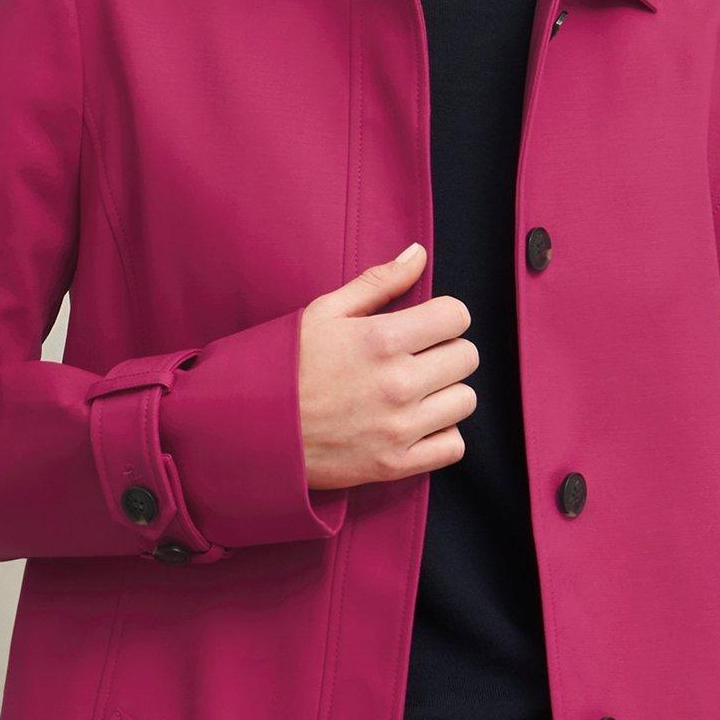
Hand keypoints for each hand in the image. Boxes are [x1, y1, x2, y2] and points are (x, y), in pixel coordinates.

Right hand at [297, 243, 478, 493]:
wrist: (252, 430)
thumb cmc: (285, 366)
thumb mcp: (324, 313)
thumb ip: (378, 282)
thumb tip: (419, 255)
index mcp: (381, 339)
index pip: (456, 316)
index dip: (443, 316)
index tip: (425, 325)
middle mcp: (397, 383)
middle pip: (467, 356)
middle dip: (446, 351)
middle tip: (418, 357)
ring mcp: (398, 428)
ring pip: (465, 400)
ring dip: (446, 393)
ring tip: (416, 391)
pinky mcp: (395, 464)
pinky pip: (453, 446)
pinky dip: (443, 434)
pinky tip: (418, 423)